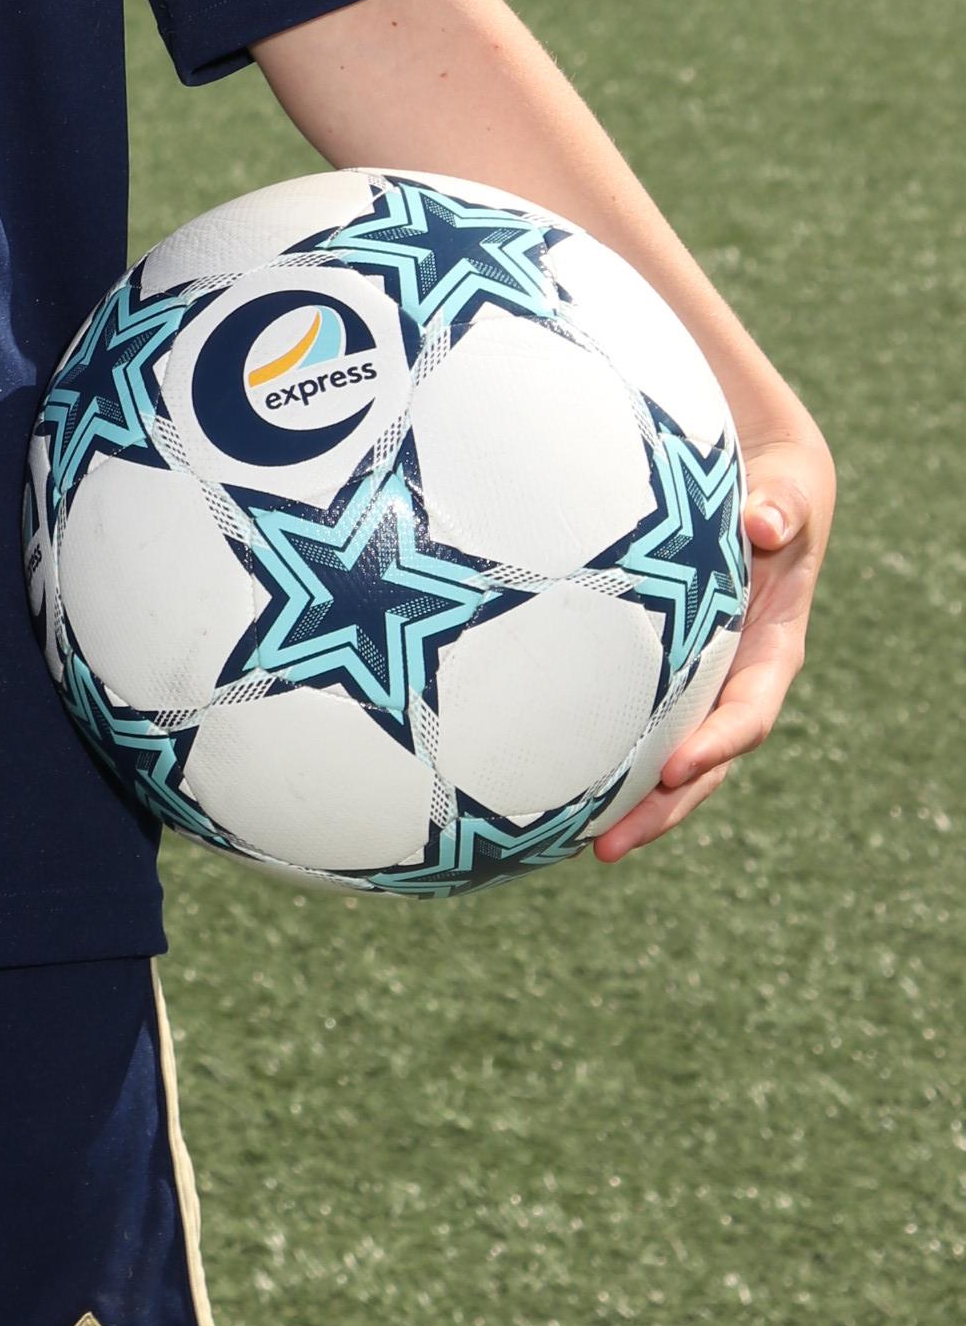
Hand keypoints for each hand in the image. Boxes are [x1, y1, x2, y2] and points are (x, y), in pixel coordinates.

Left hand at [590, 415, 833, 860]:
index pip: (748, 713)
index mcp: (771, 649)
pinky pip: (625, 713)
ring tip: (559, 839)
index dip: (716, 746)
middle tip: (605, 847)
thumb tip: (764, 524)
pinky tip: (534, 771)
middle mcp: (731, 678)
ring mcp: (692, 678)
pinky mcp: (654, 665)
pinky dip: (592, 745)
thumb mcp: (791, 486)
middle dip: (659, 810)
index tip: (677, 771)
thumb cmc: (777, 482)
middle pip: (700, 763)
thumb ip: (783, 504)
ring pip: (658, 753)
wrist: (759, 478)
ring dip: (619, 798)